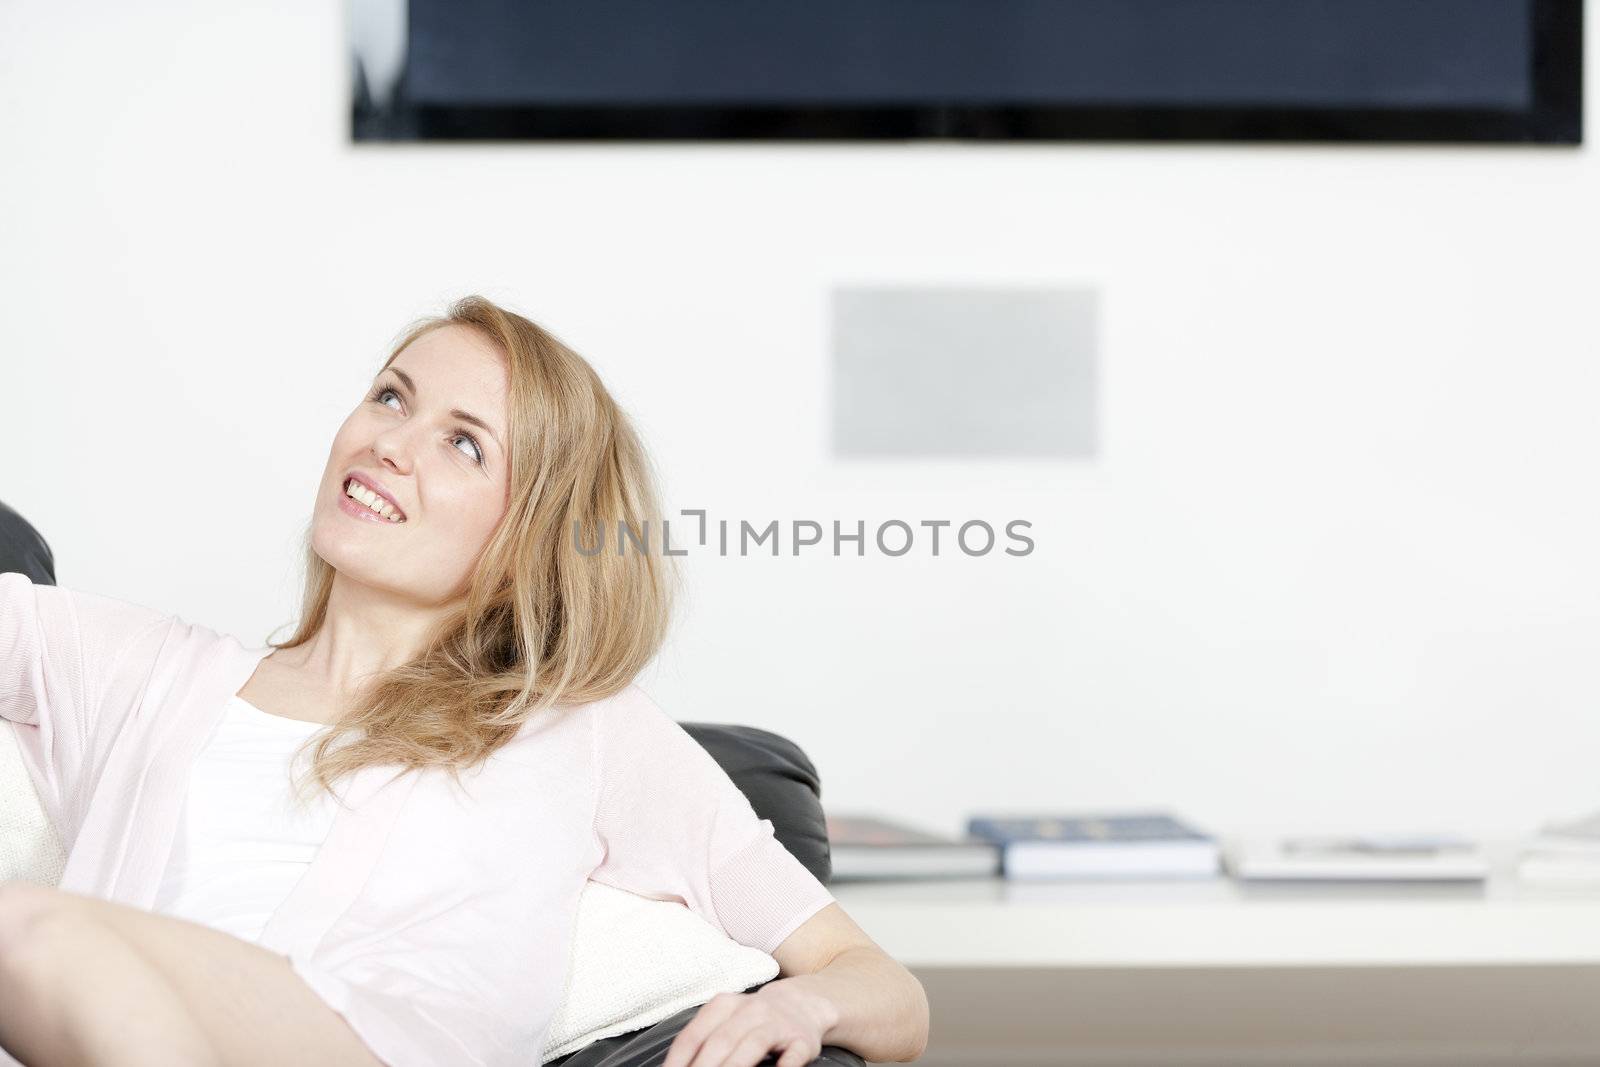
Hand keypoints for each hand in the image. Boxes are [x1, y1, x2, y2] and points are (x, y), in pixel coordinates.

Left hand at [661, 980, 840, 1066]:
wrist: (803, 1003)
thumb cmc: (754, 1020)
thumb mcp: (725, 1020)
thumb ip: (702, 1042)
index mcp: (724, 1006)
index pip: (694, 1036)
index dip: (679, 1060)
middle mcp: (750, 1010)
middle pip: (721, 1041)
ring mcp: (778, 1024)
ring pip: (753, 1045)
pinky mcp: (802, 1040)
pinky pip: (792, 1055)